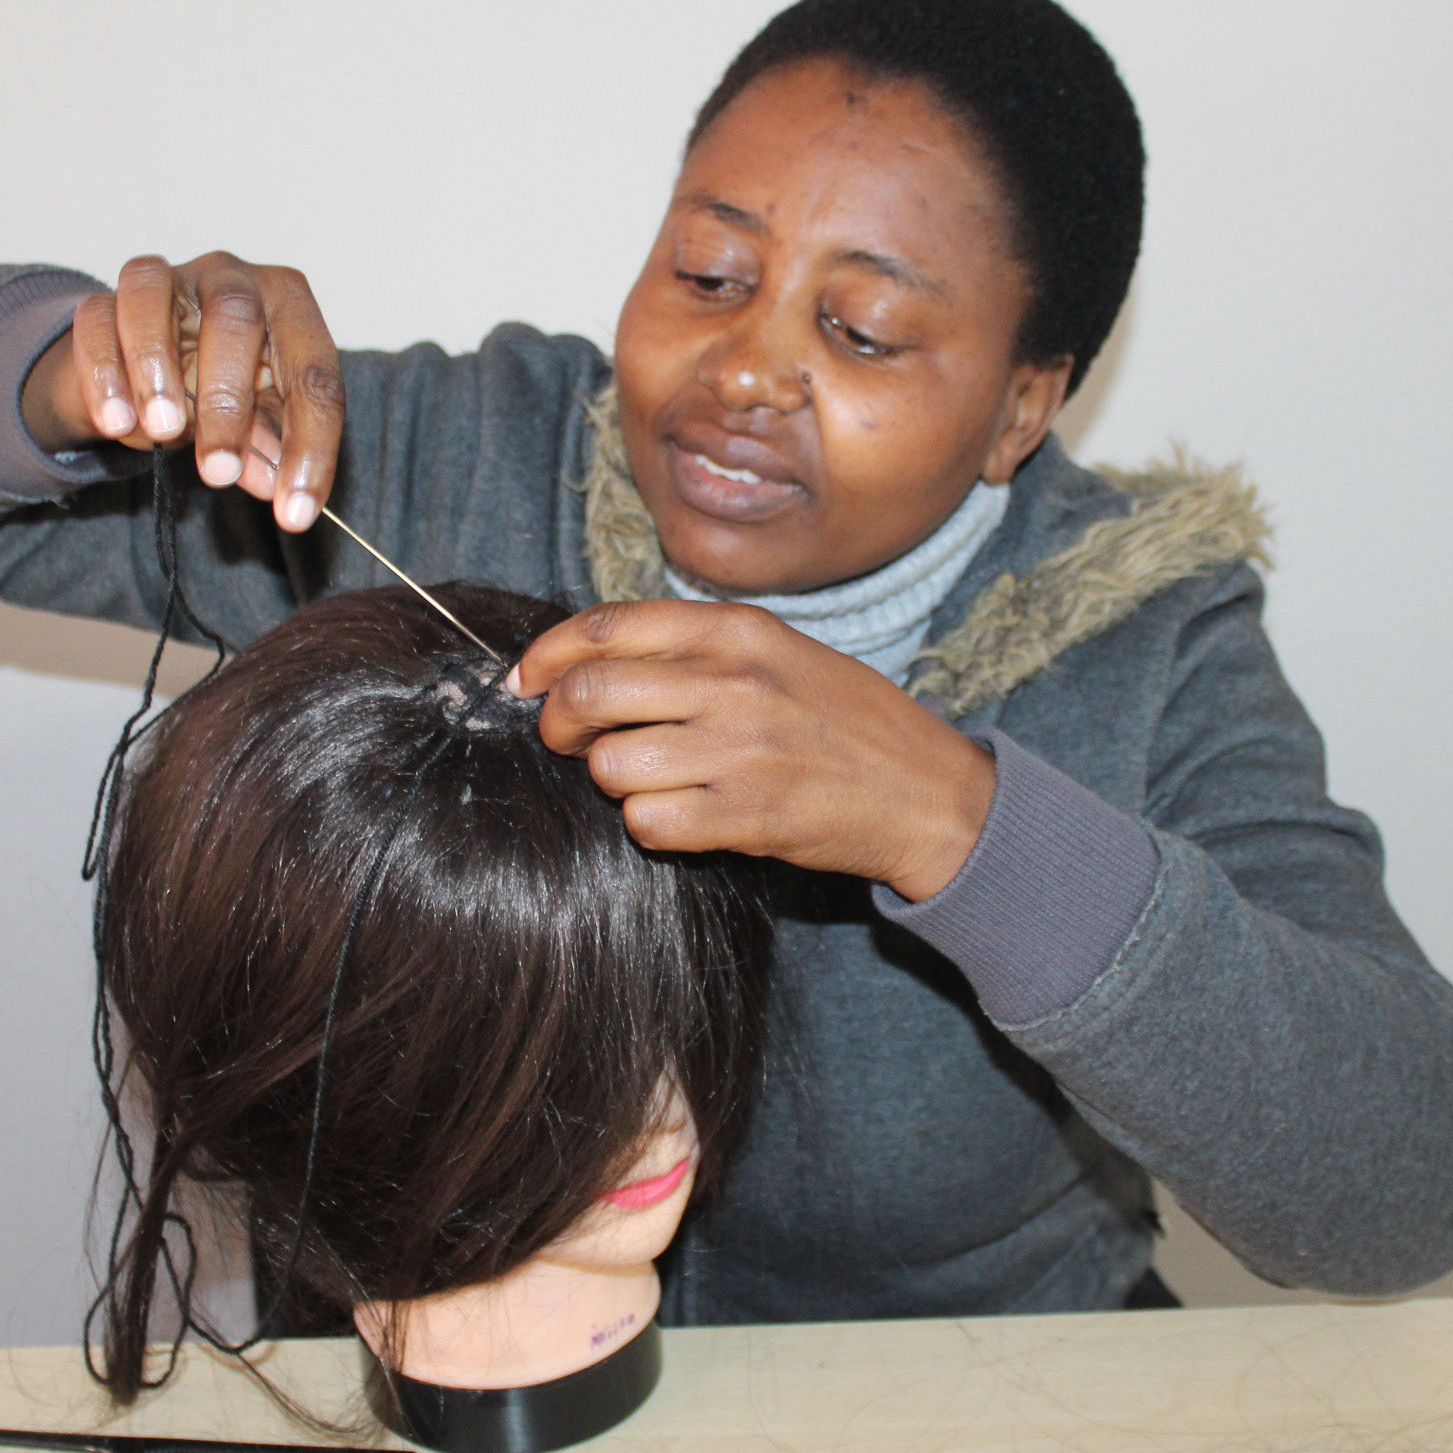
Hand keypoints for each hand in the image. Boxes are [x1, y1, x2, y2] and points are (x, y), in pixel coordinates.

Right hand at [21, 251, 342, 532]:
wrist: (151, 374)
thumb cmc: (222, 390)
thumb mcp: (258, 423)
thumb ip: (269, 449)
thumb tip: (275, 487)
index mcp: (289, 306)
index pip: (313, 372)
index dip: (310, 446)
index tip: (295, 513)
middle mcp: (231, 278)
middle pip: (236, 317)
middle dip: (228, 402)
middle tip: (218, 472)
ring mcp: (166, 279)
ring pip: (156, 296)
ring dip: (156, 367)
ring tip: (162, 430)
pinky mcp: (105, 299)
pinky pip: (97, 319)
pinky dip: (105, 371)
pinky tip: (116, 421)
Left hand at [511, 601, 996, 899]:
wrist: (929, 793)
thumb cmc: (847, 721)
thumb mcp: (780, 652)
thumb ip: (694, 648)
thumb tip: (589, 661)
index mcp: (738, 630)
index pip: (605, 627)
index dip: (546, 656)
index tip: (524, 681)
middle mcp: (734, 682)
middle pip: (588, 695)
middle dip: (556, 724)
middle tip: (563, 741)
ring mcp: (740, 749)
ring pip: (609, 765)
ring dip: (612, 780)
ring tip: (650, 779)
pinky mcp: (746, 815)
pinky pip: (647, 822)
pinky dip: (650, 824)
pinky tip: (683, 815)